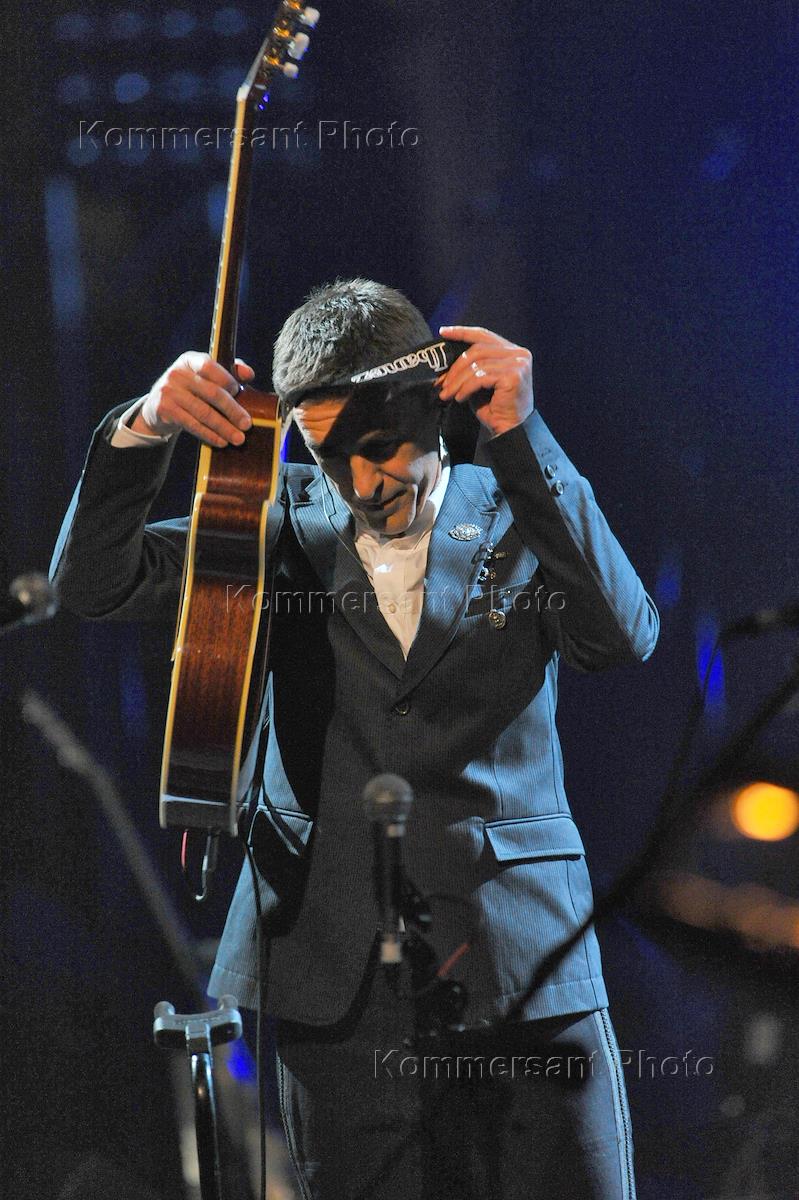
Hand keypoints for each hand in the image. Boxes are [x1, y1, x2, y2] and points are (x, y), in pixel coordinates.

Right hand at [134, 352, 254, 446]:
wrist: (157, 405)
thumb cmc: (190, 390)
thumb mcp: (205, 376)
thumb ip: (229, 372)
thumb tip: (249, 374)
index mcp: (190, 360)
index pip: (210, 366)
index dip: (227, 380)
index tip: (240, 393)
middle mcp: (177, 373)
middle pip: (211, 393)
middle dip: (232, 410)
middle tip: (247, 424)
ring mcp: (169, 391)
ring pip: (203, 412)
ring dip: (224, 427)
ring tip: (238, 438)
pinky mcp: (165, 410)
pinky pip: (192, 424)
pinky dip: (209, 435)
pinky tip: (221, 441)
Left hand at [436, 326, 533, 436]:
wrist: (511, 431)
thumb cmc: (495, 408)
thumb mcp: (479, 382)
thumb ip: (470, 367)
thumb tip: (443, 363)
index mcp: (512, 351)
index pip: (483, 335)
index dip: (462, 332)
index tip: (443, 332)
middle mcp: (519, 354)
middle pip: (477, 350)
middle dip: (455, 367)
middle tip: (441, 383)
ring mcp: (518, 364)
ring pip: (477, 364)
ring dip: (457, 380)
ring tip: (448, 394)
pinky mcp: (513, 375)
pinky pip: (481, 377)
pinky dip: (466, 388)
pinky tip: (460, 398)